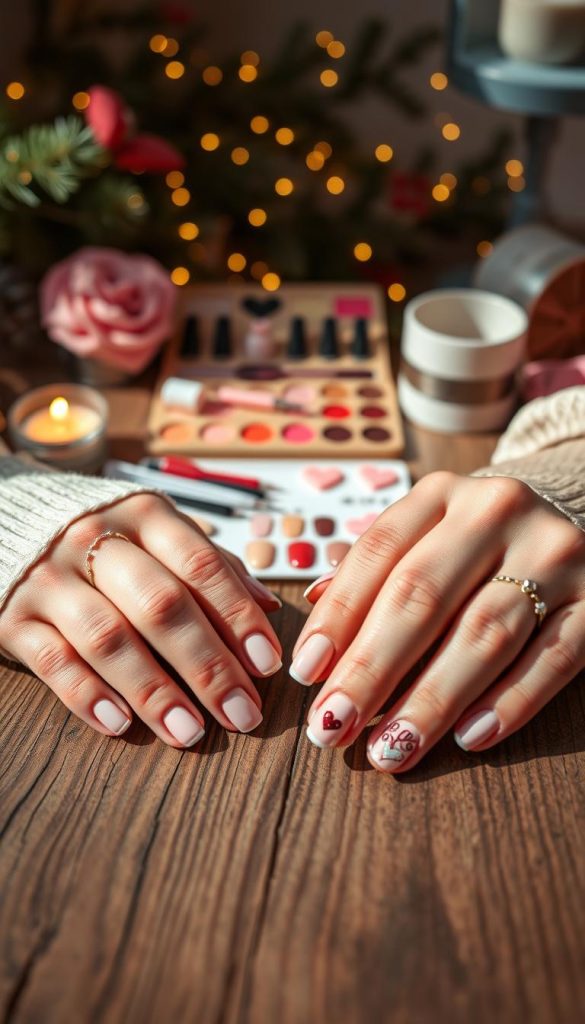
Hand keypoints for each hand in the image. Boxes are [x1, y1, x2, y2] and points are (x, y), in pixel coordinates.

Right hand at [0, 493, 281, 746]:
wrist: (7, 522)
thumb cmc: (104, 537)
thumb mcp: (156, 533)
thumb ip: (210, 565)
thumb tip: (270, 607)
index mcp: (143, 516)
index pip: (199, 565)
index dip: (237, 615)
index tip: (267, 663)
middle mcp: (95, 541)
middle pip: (160, 605)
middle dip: (207, 664)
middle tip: (242, 713)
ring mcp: (49, 579)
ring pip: (108, 637)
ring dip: (153, 690)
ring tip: (190, 732)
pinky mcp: (13, 617)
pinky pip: (52, 660)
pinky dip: (87, 695)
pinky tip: (120, 724)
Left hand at [289, 472, 584, 771]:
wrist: (576, 508)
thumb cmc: (479, 538)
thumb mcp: (427, 532)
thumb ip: (374, 574)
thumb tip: (314, 634)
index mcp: (441, 494)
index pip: (378, 553)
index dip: (338, 616)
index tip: (306, 673)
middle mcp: (495, 513)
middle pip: (422, 597)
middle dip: (371, 669)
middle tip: (333, 725)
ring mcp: (553, 554)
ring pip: (484, 635)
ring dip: (431, 700)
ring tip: (391, 748)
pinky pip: (552, 659)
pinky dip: (509, 702)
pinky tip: (468, 737)